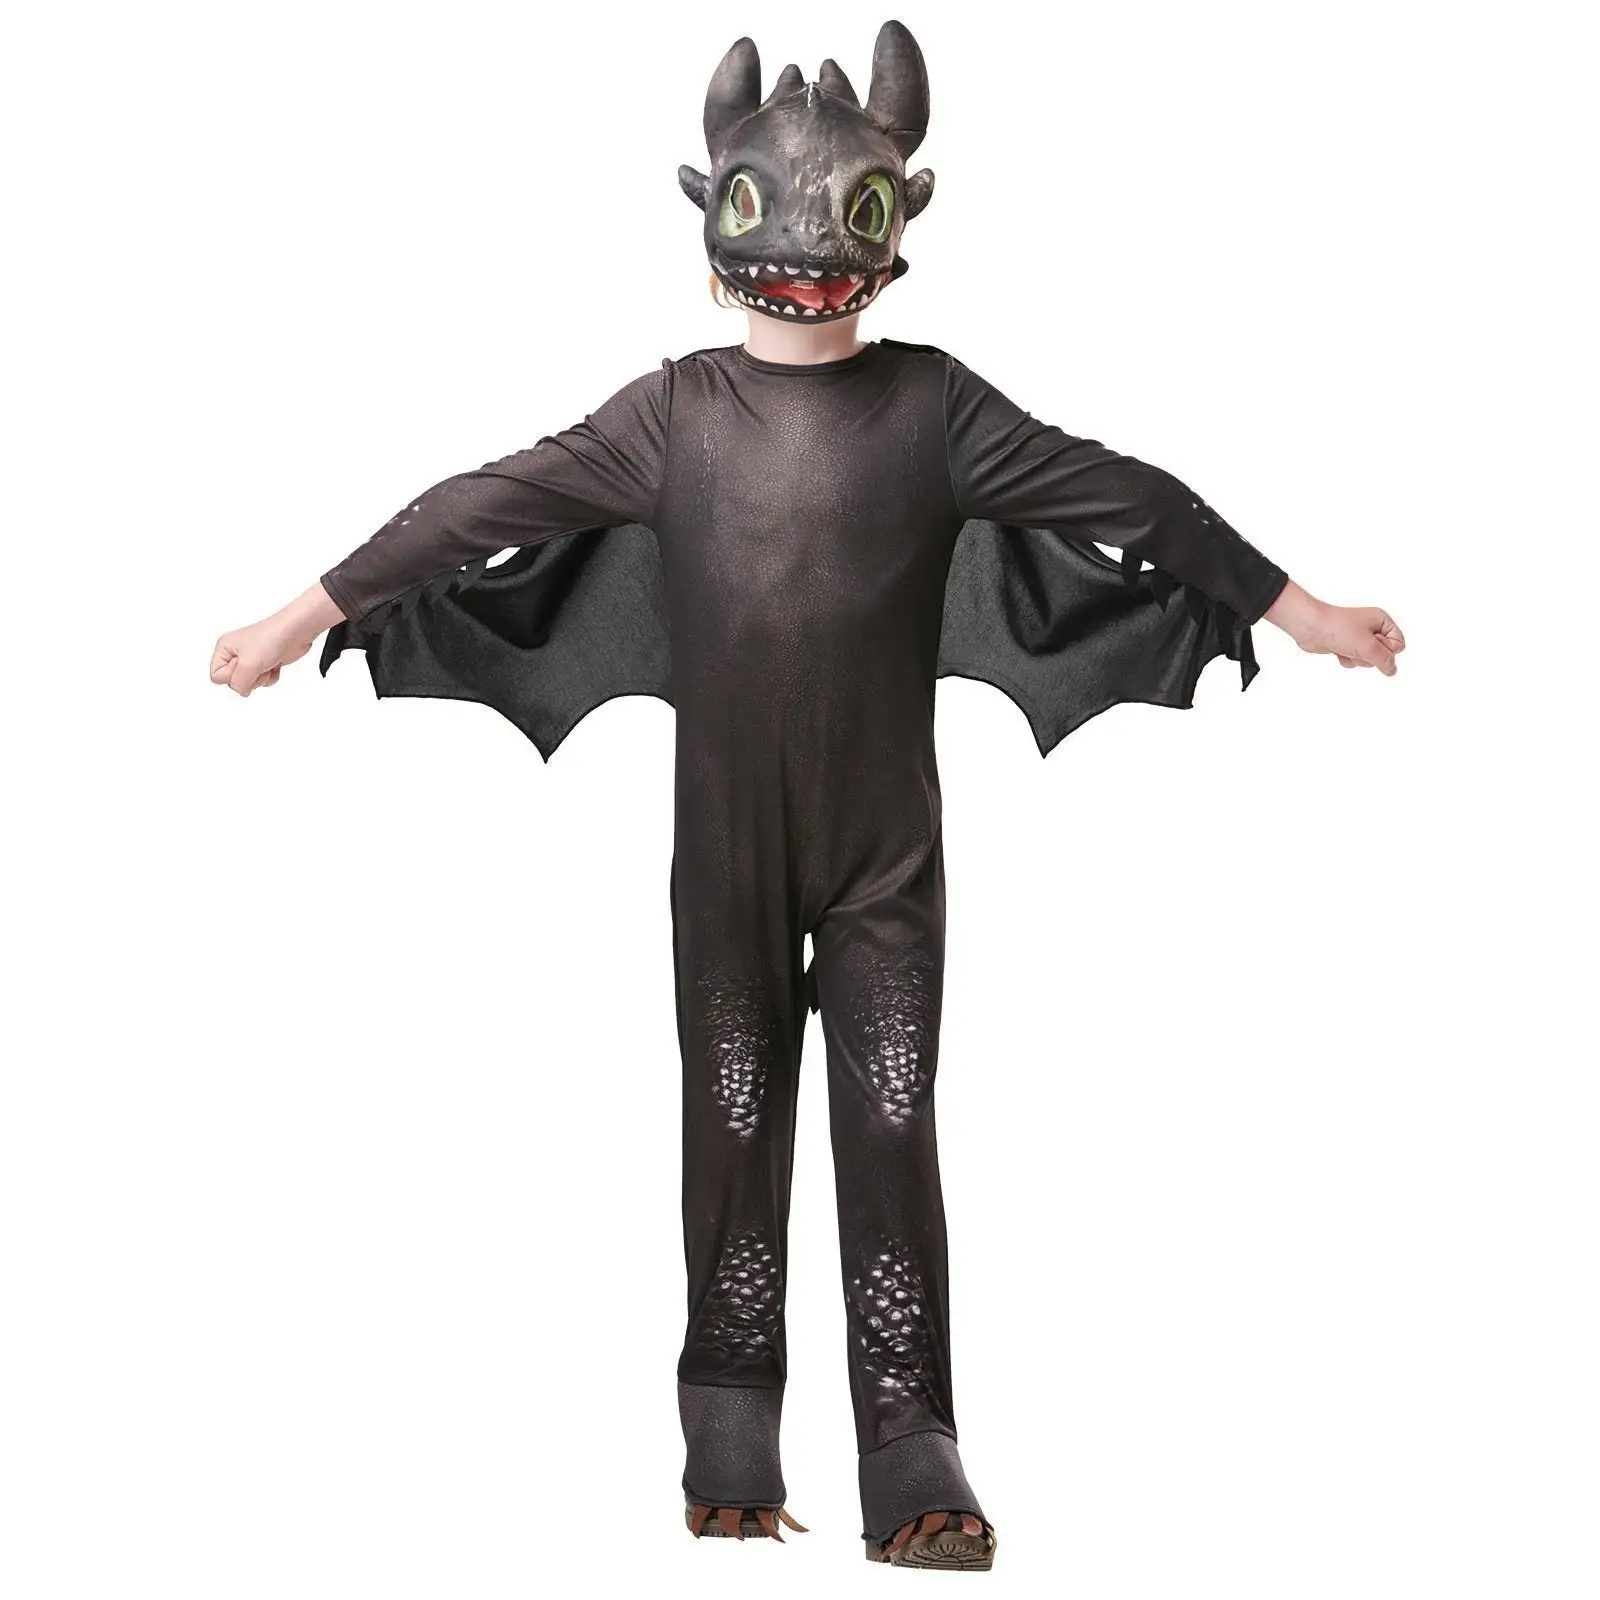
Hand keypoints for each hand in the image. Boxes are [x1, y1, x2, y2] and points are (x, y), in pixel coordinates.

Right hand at [210, 583, 344, 696]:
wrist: (295, 632)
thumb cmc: (271, 639)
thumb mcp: (248, 664)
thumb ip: (238, 683)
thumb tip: (241, 691)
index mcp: (224, 648)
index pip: (216, 676)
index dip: (231, 675)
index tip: (244, 664)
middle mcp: (235, 653)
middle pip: (234, 682)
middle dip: (249, 678)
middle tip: (257, 664)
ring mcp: (252, 659)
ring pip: (250, 683)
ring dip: (262, 678)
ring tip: (267, 663)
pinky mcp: (265, 664)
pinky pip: (264, 681)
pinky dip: (271, 676)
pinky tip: (275, 664)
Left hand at [1265, 580, 1405, 676]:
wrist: (1309, 626)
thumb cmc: (1338, 628)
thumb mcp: (1367, 645)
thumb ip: (1384, 660)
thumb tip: (1392, 670)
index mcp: (1382, 620)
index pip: (1398, 644)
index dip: (1386, 649)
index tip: (1371, 642)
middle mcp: (1372, 628)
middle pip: (1383, 654)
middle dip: (1369, 655)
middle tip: (1357, 645)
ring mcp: (1358, 638)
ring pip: (1368, 660)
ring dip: (1356, 658)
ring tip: (1346, 647)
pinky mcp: (1346, 646)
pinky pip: (1354, 661)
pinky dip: (1346, 659)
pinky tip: (1337, 651)